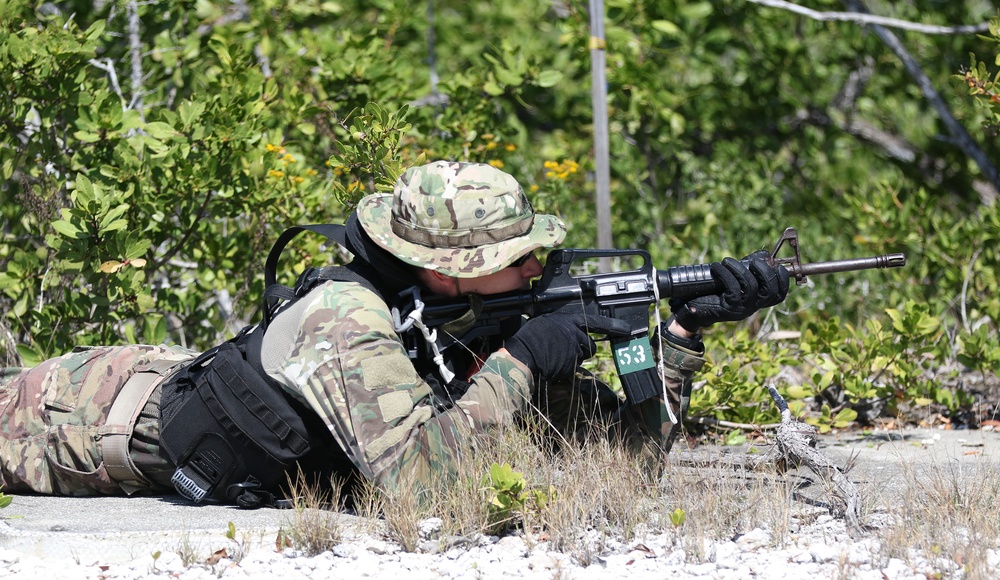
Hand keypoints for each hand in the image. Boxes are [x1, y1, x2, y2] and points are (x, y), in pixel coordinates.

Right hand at [505, 313, 629, 379]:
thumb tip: (566, 328)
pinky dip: (565, 367)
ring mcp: (574, 350)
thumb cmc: (530, 337)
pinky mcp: (572, 364)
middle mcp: (575, 334)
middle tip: (566, 349)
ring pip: (582, 357)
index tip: (626, 328)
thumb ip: (561, 325)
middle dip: (583, 349)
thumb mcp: (546, 322)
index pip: (596, 322)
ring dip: (573, 358)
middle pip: (590, 345)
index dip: (612, 325)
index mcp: (569, 320)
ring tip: (555, 355)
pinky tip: (552, 363)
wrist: (523, 354)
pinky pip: (573, 367)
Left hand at [670, 250, 788, 332]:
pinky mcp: (728, 309)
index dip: (782, 279)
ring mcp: (742, 309)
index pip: (779, 294)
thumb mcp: (735, 278)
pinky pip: (733, 288)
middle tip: (753, 261)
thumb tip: (765, 254)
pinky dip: (725, 273)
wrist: (692, 308)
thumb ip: (750, 267)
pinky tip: (717, 267)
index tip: (775, 265)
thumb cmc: (714, 290)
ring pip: (751, 287)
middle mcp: (753, 306)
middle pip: (771, 291)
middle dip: (765, 272)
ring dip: (739, 269)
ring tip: (727, 261)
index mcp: (758, 300)